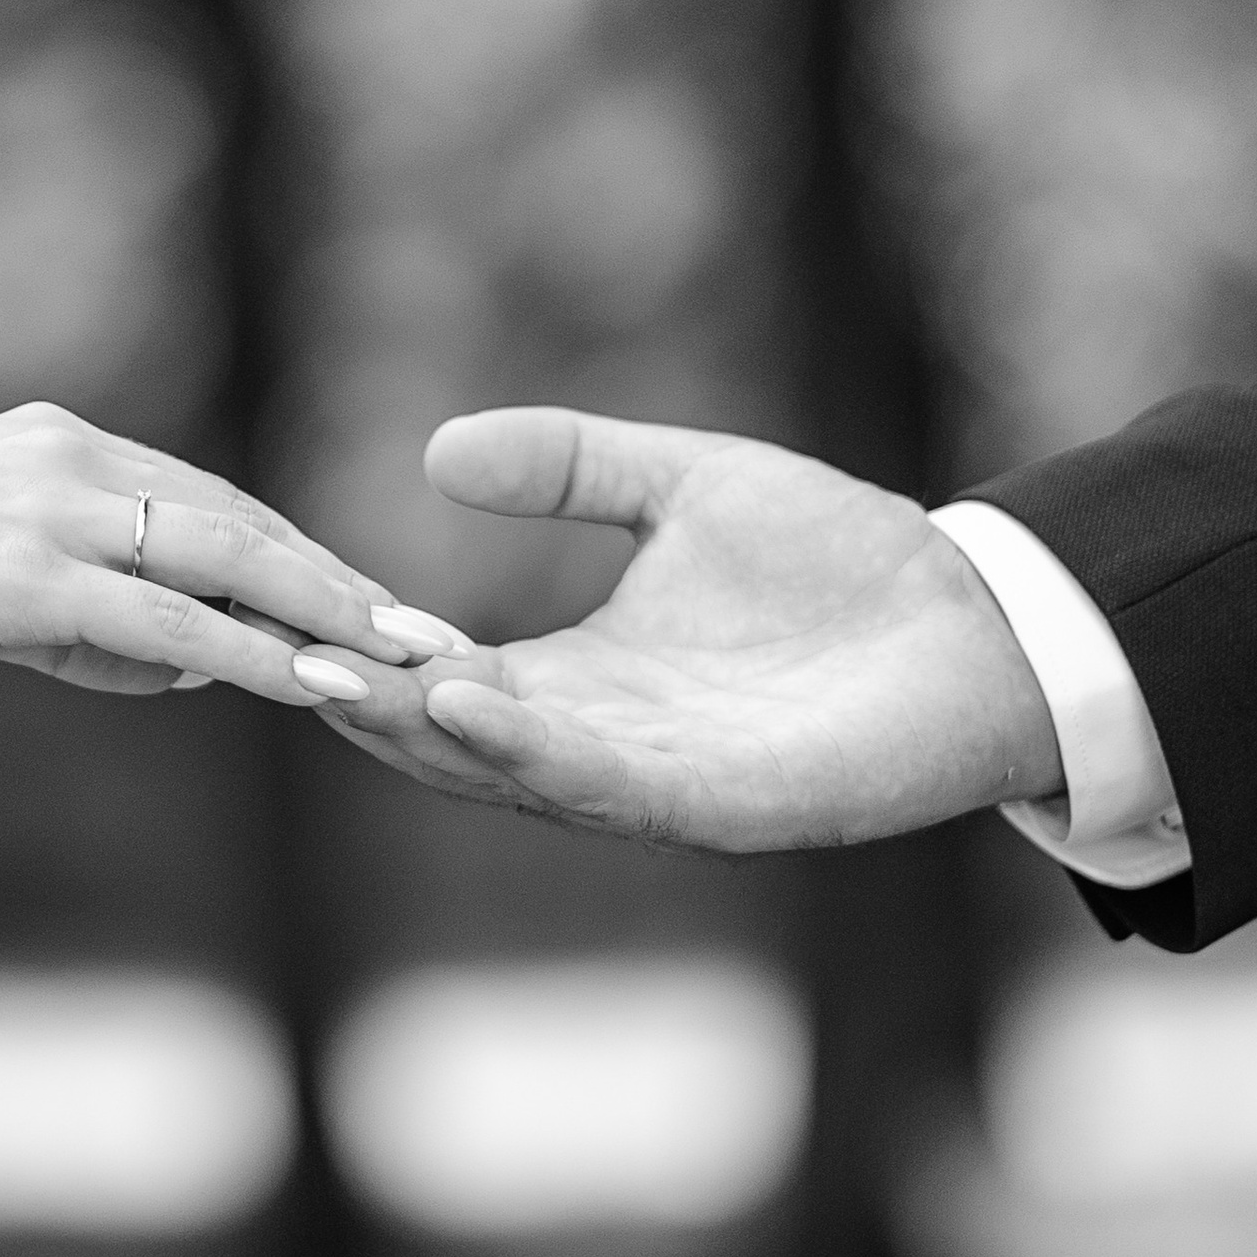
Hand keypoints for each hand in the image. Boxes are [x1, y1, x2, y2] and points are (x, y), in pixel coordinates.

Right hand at [0, 403, 461, 703]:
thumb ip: (80, 607)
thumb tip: (176, 658)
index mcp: (62, 444)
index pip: (211, 499)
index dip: (296, 553)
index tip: (363, 599)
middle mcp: (76, 458)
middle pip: (243, 518)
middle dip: (340, 581)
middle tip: (421, 634)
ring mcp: (58, 510)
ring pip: (229, 559)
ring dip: (325, 615)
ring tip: (400, 664)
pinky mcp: (34, 574)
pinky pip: (172, 618)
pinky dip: (255, 653)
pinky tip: (314, 688)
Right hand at [287, 408, 1062, 846]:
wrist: (986, 624)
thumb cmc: (848, 562)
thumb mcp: (687, 485)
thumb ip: (575, 468)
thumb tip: (439, 449)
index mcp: (584, 679)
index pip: (440, 672)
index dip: (367, 641)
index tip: (282, 597)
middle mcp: (603, 743)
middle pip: (450, 738)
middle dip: (365, 700)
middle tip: (269, 649)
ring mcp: (658, 784)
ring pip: (511, 772)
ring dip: (425, 733)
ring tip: (347, 678)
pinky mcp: (722, 807)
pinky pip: (606, 788)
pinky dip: (531, 752)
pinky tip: (469, 701)